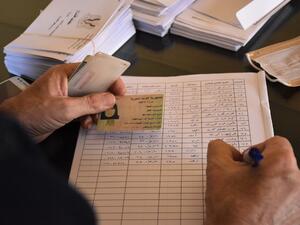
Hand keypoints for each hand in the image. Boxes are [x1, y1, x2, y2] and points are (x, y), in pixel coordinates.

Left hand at [0, 63, 125, 141]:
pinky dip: (88, 117)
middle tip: (115, 107)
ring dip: (97, 110)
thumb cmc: (32, 112)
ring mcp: (68, 96)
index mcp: (66, 74)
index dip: (109, 78)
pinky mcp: (67, 109)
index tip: (120, 90)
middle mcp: (68, 83)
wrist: (15, 128)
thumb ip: (89, 104)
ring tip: (97, 120)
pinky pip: (84, 110)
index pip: (93, 70)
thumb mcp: (64, 108)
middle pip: (94, 85)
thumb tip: (111, 99)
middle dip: (105, 97)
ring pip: (91, 99)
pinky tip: (87, 125)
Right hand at [206, 136, 299, 224]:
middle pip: (280, 165)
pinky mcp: (298, 218)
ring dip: (267, 187)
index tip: (247, 163)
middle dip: (260, 170)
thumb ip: (220, 149)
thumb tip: (225, 148)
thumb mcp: (216, 171)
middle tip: (243, 183)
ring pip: (283, 184)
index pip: (276, 143)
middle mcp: (298, 185)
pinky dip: (274, 203)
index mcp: (282, 167)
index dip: (256, 150)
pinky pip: (287, 202)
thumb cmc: (231, 213)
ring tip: (249, 200)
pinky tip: (258, 211)